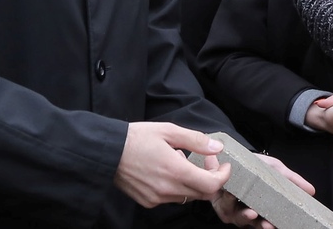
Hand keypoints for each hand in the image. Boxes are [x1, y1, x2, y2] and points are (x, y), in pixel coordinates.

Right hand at [112, 122, 229, 207]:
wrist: (107, 151)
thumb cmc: (137, 137)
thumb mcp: (169, 131)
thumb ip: (196, 140)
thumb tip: (217, 148)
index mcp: (175, 170)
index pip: (211, 185)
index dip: (223, 176)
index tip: (225, 165)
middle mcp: (167, 189)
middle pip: (202, 193)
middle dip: (210, 177)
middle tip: (206, 160)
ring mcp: (157, 198)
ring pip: (187, 195)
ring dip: (193, 182)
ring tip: (182, 160)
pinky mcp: (148, 201)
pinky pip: (171, 197)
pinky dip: (177, 186)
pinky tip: (168, 170)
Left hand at [209, 152, 314, 227]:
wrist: (230, 155)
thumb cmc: (254, 165)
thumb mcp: (275, 169)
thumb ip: (292, 180)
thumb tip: (312, 191)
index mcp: (261, 206)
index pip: (268, 220)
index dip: (272, 224)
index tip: (277, 225)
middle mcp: (247, 211)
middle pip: (254, 224)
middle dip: (261, 225)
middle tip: (268, 224)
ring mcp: (233, 209)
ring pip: (239, 219)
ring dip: (245, 216)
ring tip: (252, 211)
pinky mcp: (220, 204)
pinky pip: (224, 207)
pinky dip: (228, 201)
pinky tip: (231, 194)